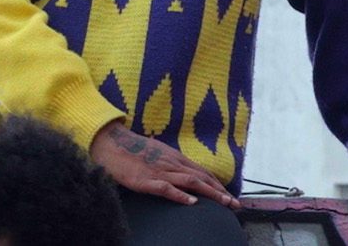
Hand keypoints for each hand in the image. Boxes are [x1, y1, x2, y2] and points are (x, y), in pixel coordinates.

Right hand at [88, 121, 238, 208]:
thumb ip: (172, 163)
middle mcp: (173, 163)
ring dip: (210, 193)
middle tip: (236, 204)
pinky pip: (166, 188)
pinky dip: (180, 195)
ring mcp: (160, 171)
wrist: (111, 143)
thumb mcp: (158, 154)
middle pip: (203, 177)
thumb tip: (184, 173)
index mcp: (176, 158)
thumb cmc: (133, 150)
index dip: (218, 184)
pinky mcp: (146, 180)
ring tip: (225, 203)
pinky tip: (192, 203)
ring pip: (191, 182)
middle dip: (221, 191)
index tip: (230, 195)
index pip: (203, 172)